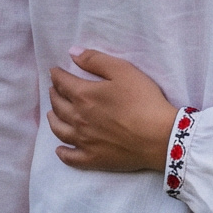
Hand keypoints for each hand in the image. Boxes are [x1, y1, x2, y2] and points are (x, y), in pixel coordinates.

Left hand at [48, 50, 178, 171]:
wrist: (159, 137)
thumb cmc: (144, 100)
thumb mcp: (123, 71)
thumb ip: (96, 60)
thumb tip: (72, 53)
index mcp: (84, 96)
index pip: (62, 83)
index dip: (56, 75)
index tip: (55, 72)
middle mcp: (77, 119)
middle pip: (58, 105)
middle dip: (54, 94)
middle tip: (54, 90)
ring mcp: (83, 141)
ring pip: (59, 130)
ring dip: (53, 119)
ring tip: (52, 114)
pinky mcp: (92, 159)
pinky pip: (70, 157)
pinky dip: (62, 152)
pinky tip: (60, 149)